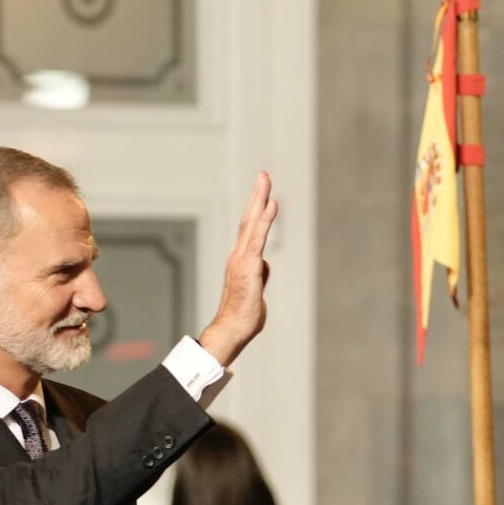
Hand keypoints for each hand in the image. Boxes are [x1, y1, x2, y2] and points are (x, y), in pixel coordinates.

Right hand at [197, 172, 278, 368]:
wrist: (232, 330)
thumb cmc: (243, 314)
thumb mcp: (256, 289)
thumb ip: (260, 273)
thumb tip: (263, 264)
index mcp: (241, 260)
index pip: (250, 229)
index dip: (257, 209)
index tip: (264, 192)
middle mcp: (239, 256)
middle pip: (249, 219)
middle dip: (257, 195)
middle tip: (263, 174)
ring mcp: (242, 260)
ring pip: (252, 224)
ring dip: (259, 200)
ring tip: (266, 181)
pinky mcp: (248, 267)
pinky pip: (258, 238)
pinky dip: (264, 220)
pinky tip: (271, 205)